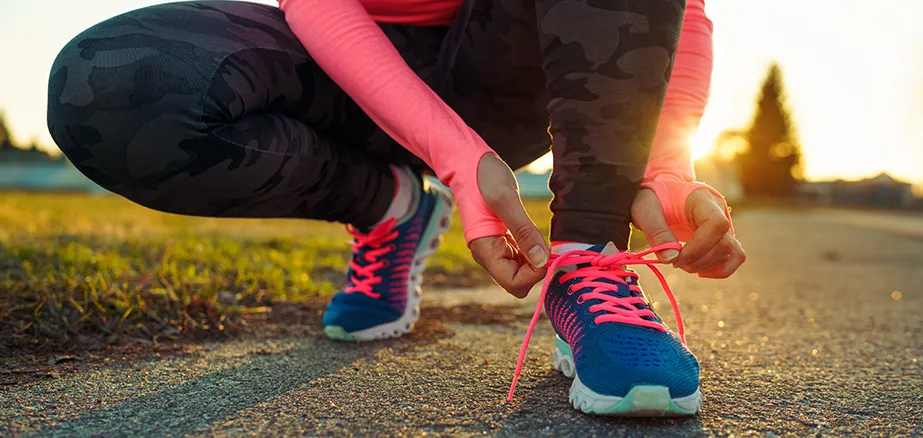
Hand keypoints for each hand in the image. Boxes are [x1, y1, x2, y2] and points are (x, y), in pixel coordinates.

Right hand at [468, 155, 548, 297]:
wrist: (469, 163)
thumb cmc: (483, 177)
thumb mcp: (506, 199)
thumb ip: (524, 230)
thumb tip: (542, 261)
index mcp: (485, 250)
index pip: (513, 283)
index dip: (534, 274)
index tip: (547, 252)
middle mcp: (489, 255)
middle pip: (518, 282)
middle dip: (536, 269)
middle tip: (548, 245)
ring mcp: (495, 248)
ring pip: (522, 271)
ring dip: (536, 259)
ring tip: (543, 237)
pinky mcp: (502, 240)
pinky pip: (521, 257)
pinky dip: (533, 250)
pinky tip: (537, 234)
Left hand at [631, 186, 745, 277]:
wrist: (660, 196)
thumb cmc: (653, 199)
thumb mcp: (646, 209)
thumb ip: (656, 231)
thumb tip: (671, 259)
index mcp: (702, 199)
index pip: (716, 224)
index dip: (699, 247)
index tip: (676, 258)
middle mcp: (719, 211)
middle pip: (724, 243)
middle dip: (698, 261)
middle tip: (674, 262)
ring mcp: (724, 225)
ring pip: (730, 253)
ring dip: (706, 266)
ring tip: (682, 264)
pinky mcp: (723, 238)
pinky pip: (735, 257)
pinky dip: (719, 270)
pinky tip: (699, 270)